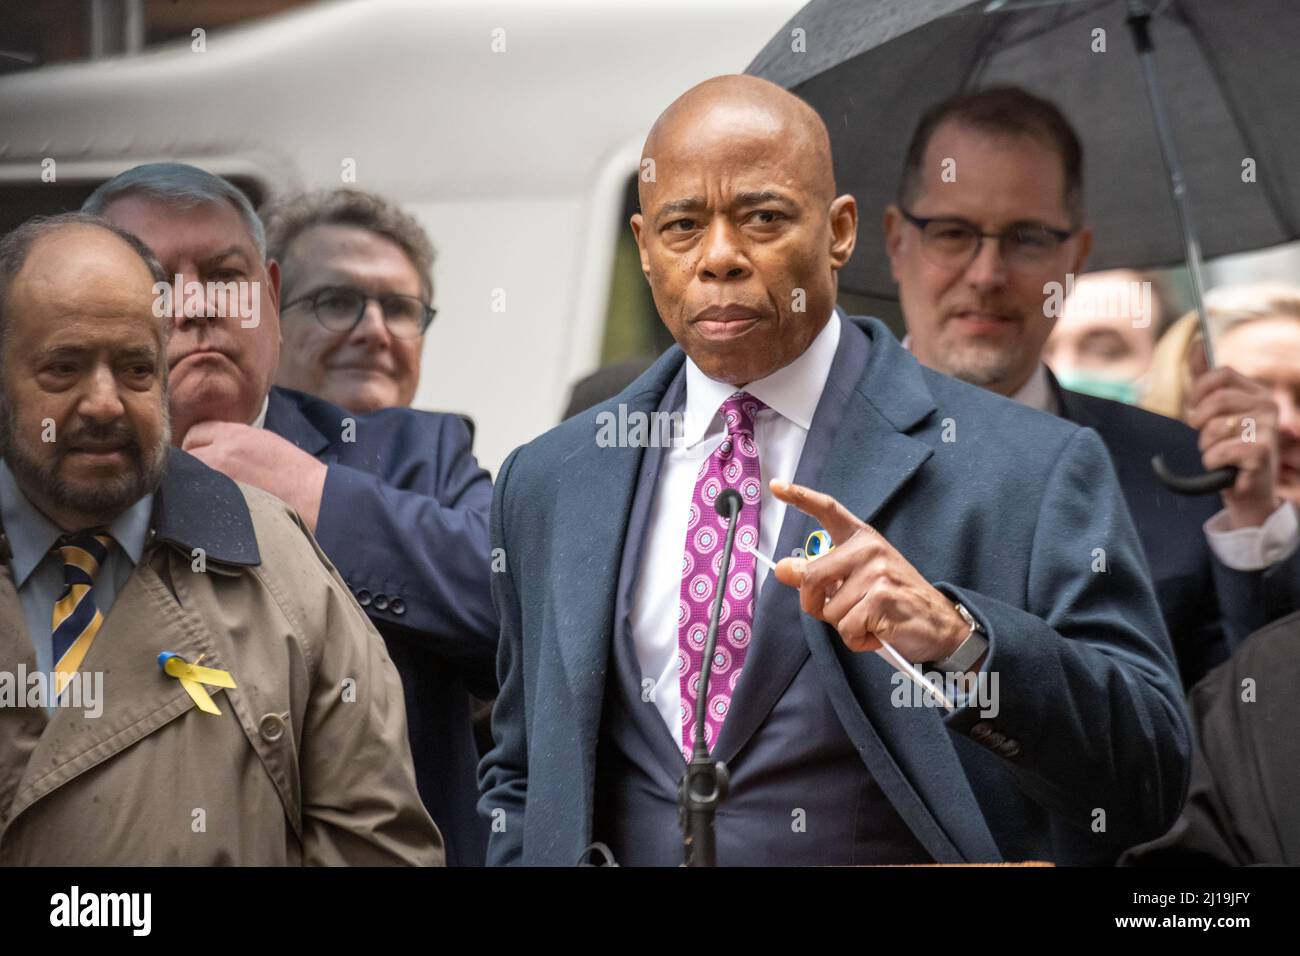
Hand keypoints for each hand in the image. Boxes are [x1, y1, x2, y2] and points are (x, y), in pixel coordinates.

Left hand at [182, 421, 327, 529]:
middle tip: (204, 477)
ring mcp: (218, 478)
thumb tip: (211, 447)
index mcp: (234, 434)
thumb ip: (235, 441)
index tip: (202, 456)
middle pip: (186, 454)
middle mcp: (221, 452)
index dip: (196, 444)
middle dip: (192, 464)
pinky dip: (199, 501)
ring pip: (187, 477)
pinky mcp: (218, 502)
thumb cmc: (295, 473)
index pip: (195, 432)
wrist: (312, 497)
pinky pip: (195, 498)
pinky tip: (213, 505)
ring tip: (209, 492)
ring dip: (193, 483)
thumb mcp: (265, 441)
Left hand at [769, 479, 971, 664]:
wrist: (940, 626)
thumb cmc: (895, 604)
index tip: (776, 486)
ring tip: (870, 621)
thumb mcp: (855, 584)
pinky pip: (846, 628)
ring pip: (829, 609)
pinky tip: (877, 633)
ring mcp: (877, 572)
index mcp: (862, 539)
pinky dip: (857, 640)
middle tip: (839, 613)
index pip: (828, 511)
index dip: (800, 497)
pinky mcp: (882, 598)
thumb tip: (784, 569)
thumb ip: (820, 575)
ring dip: (844, 626)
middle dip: (814, 605)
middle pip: (811, 577)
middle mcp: (869, 549)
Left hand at [1187, 343, 1281, 528]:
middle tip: (1204, 436)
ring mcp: (1268, 428)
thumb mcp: (1214, 410)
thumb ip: (1204, 379)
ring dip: (1206, 446)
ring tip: (1218, 453)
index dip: (1199, 391)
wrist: (1247, 489)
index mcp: (1256, 392)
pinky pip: (1221, 450)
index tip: (1193, 410)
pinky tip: (1224, 466)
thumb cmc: (1228, 448)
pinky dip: (1213, 461)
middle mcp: (1268, 405)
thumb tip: (1197, 343)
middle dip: (1200, 422)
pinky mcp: (1262, 452)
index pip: (1221, 373)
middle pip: (1216, 399)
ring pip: (1215, 427)